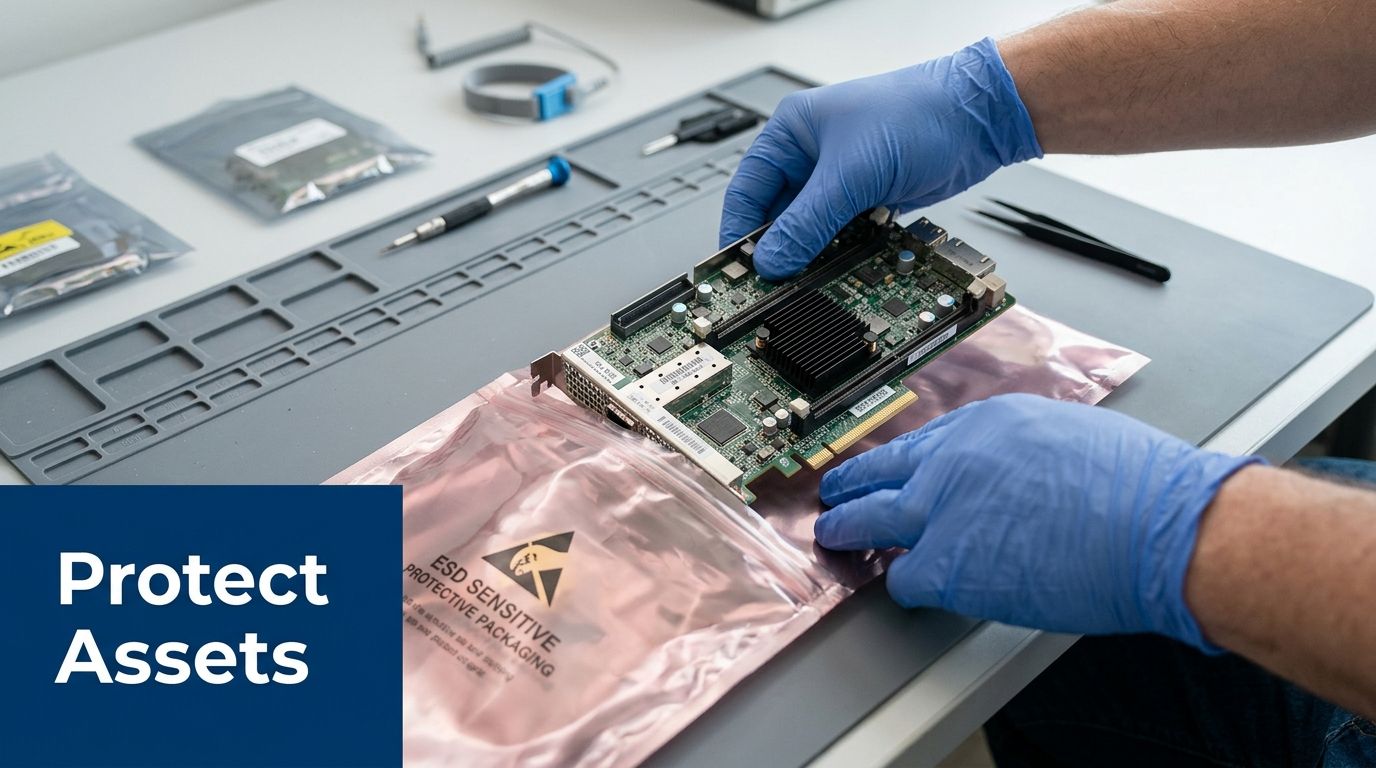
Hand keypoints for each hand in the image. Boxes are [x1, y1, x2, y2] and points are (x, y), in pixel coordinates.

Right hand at [719, 37, 1041, 279]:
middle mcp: (810, 157)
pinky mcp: (867, 199)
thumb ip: (809, 221)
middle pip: (777, 216)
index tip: (738, 271)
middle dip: (778, 251)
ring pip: (810, 230)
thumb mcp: (853, 173)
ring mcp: (840, 180)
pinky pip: (841, 236)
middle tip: (774, 288)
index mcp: (791, 133)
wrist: (979, 119)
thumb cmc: (919, 114)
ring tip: (806, 285)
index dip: (740, 234)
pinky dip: (839, 255)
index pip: (746, 191)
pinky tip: (838, 273)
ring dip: (810, 257)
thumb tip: (774, 259)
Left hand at [815, 394, 1260, 649]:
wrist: (1161, 528)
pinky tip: (908, 586)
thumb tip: (1008, 476)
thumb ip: (1021, 452)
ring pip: (867, 522)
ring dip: (850, 533)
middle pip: (875, 472)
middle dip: (847, 488)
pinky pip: (904, 578)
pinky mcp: (947, 564)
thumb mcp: (1071, 435)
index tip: (879, 469)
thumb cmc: (1141, 487)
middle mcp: (953, 459)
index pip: (918, 440)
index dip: (893, 461)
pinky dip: (907, 585)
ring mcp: (942, 511)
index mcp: (988, 422)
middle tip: (833, 496)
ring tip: (836, 539)